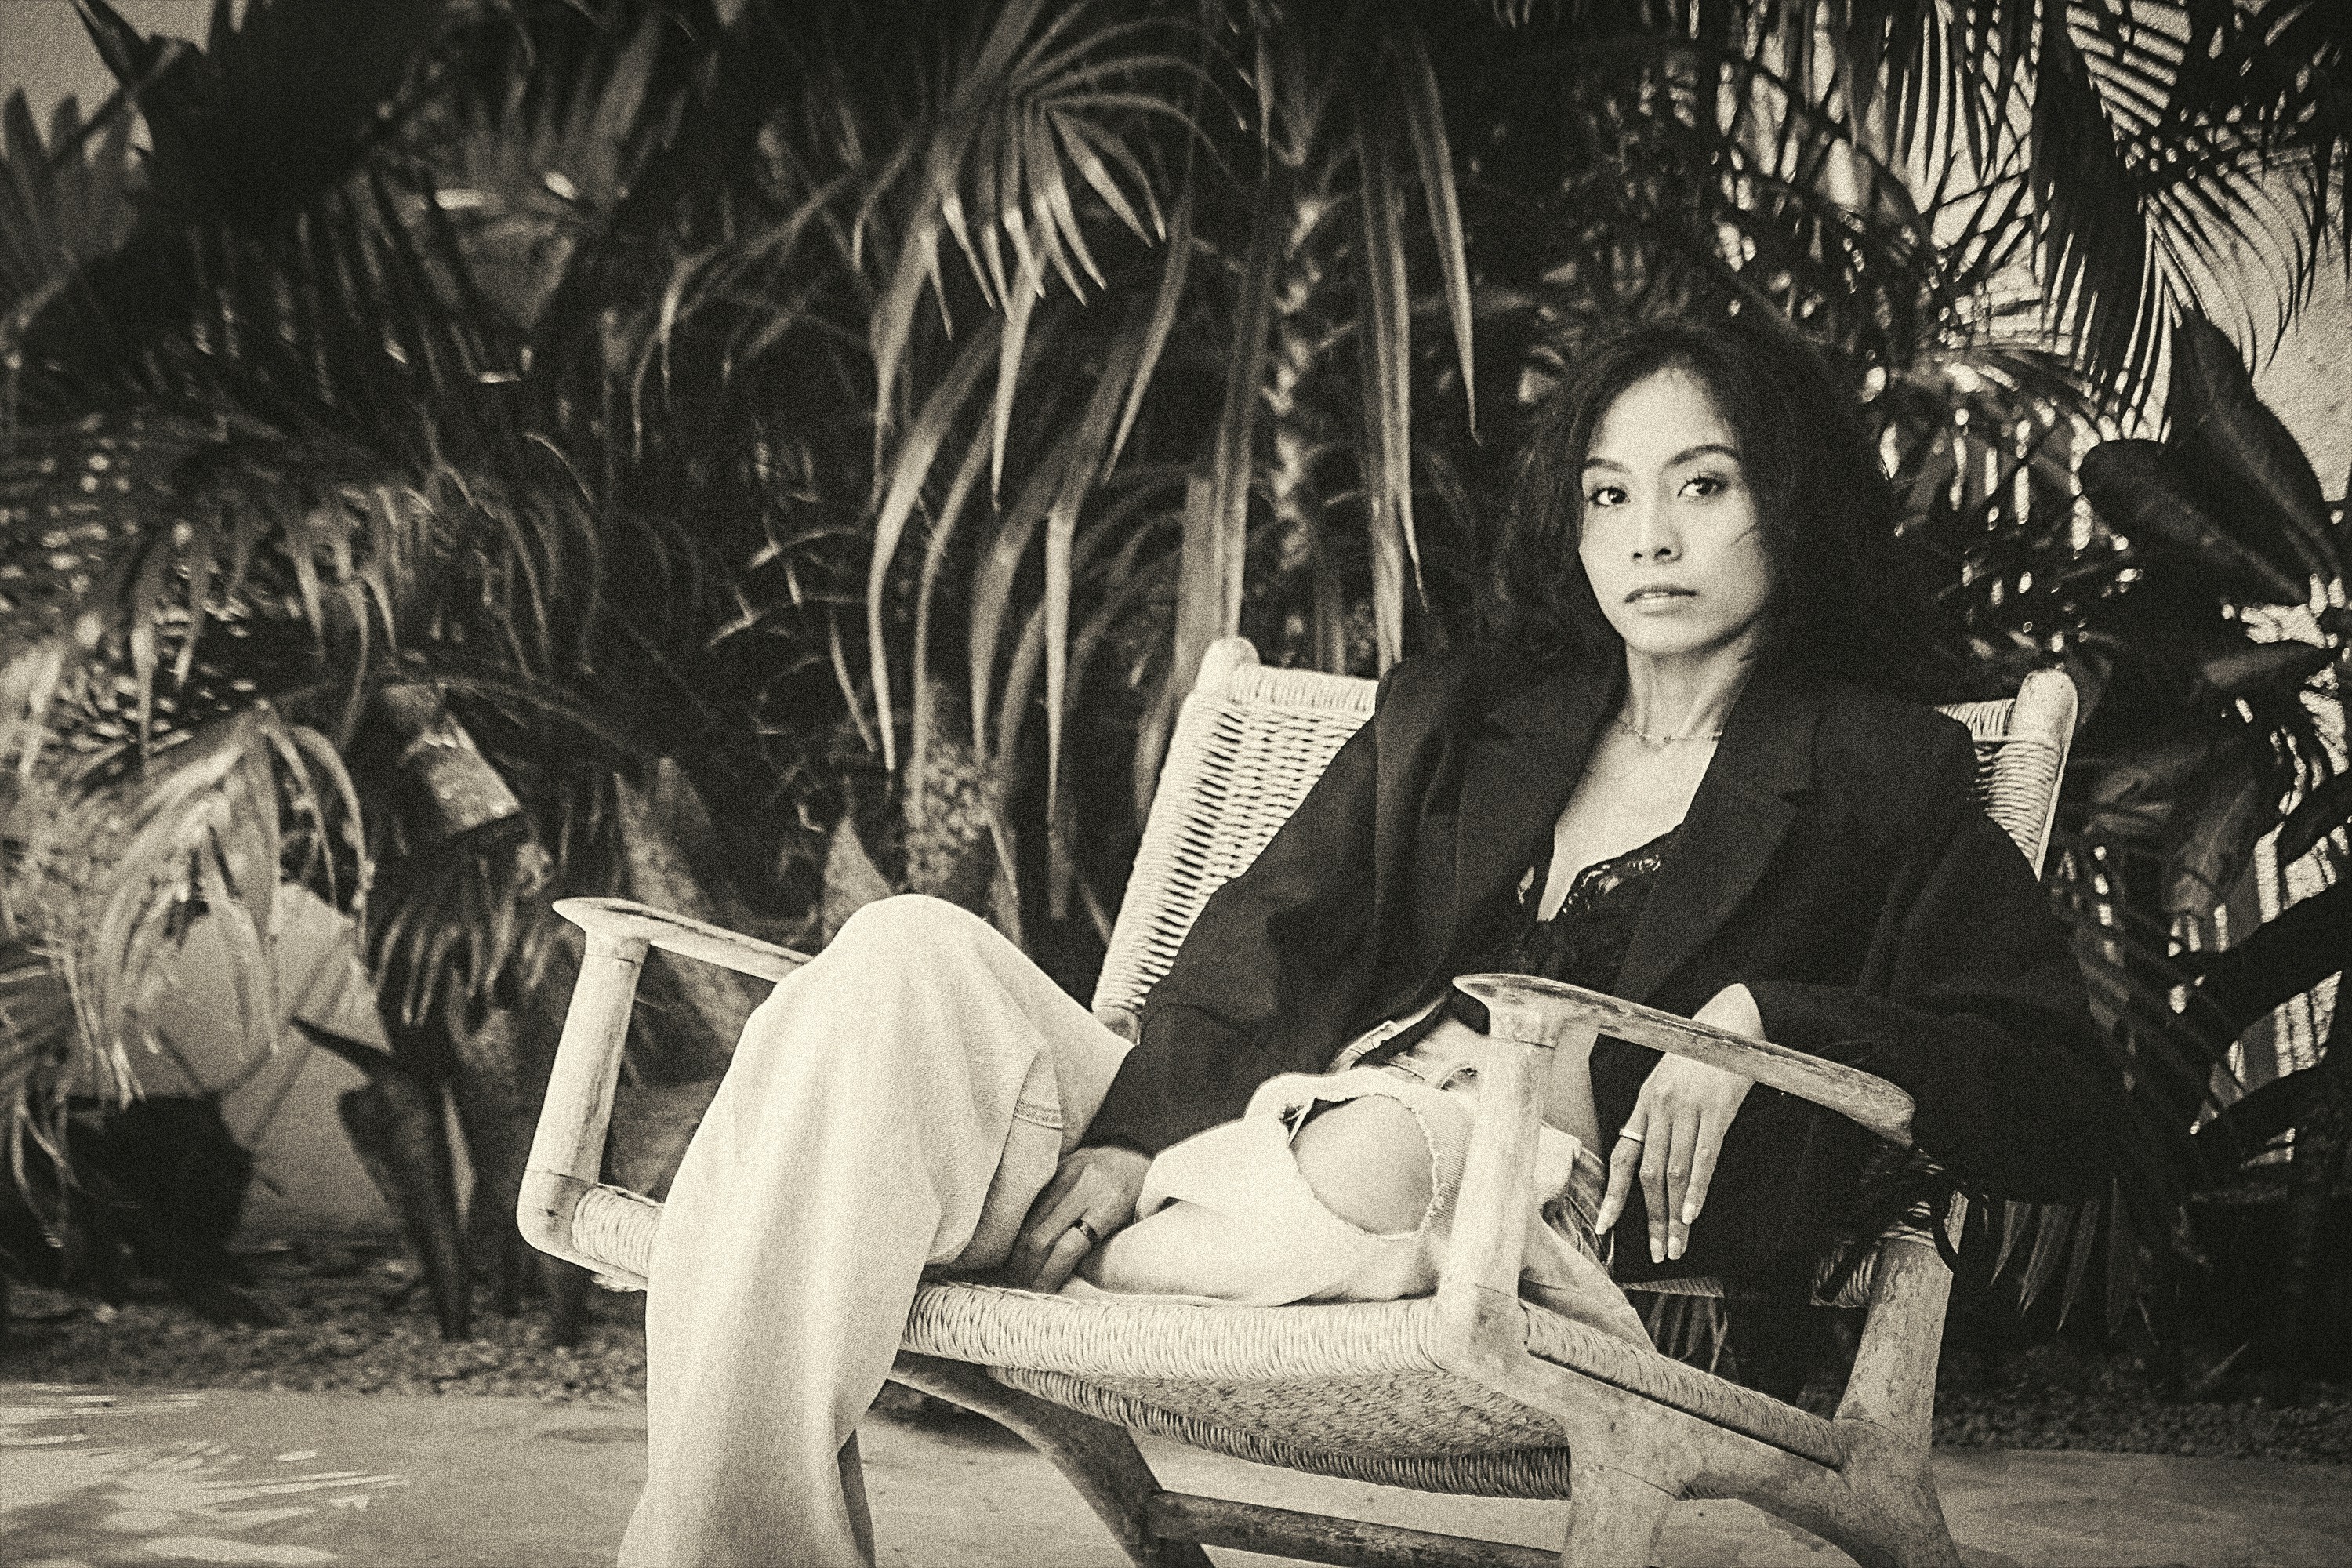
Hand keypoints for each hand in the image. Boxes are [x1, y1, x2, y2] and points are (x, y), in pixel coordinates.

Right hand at [1008, 1143, 1150, 1291]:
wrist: (1138, 1149)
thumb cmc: (1143, 1194)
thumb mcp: (1132, 1223)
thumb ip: (1101, 1247)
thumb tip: (1067, 1282)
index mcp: (1110, 1202)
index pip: (1067, 1248)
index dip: (1049, 1276)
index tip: (1043, 1295)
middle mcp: (1084, 1184)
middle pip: (1040, 1237)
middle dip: (1027, 1269)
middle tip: (1023, 1289)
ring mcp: (1067, 1171)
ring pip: (1029, 1221)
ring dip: (1019, 1253)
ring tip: (1017, 1274)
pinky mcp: (1056, 1167)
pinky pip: (1031, 1205)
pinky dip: (1022, 1230)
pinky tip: (1019, 1248)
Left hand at [1595, 983, 1758, 1262]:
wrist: (1731, 1024)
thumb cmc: (1698, 1055)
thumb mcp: (1666, 1080)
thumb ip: (1655, 1117)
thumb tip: (1649, 1161)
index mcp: (1643, 1103)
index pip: (1621, 1156)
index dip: (1612, 1194)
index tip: (1605, 1227)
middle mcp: (1660, 1108)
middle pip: (1650, 1174)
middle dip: (1651, 1218)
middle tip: (1658, 1252)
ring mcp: (1688, 1108)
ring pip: (1675, 1172)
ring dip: (1675, 1215)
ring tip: (1678, 1245)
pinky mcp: (1717, 1109)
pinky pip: (1704, 1157)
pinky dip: (1697, 1188)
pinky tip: (1692, 1214)